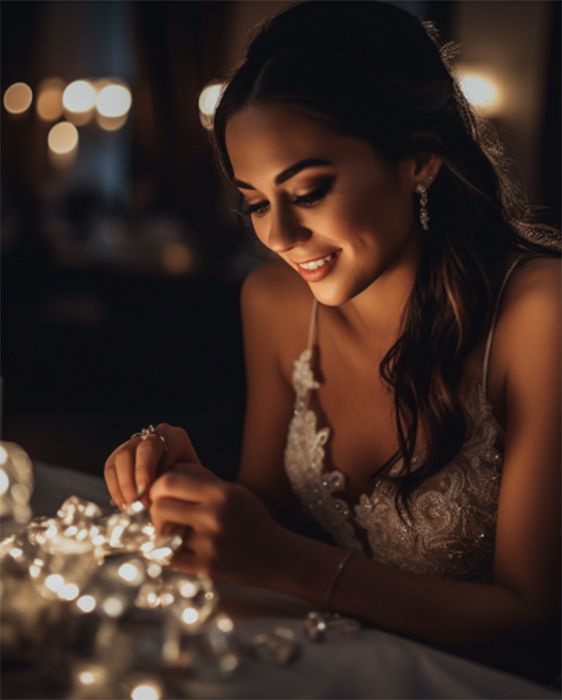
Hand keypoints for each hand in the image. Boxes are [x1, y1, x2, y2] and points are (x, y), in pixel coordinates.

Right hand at [103, 423, 199, 508]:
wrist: (180, 489)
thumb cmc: (188, 486)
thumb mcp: (190, 482)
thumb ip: (178, 482)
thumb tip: (159, 494)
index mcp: (174, 437)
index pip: (158, 446)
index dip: (151, 470)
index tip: (152, 492)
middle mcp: (153, 436)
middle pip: (140, 449)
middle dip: (139, 475)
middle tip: (141, 500)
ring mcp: (133, 444)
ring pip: (122, 457)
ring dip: (125, 484)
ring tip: (133, 506)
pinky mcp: (118, 457)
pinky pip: (110, 469)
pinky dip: (116, 489)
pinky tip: (124, 505)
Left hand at [149, 461, 287, 585]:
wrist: (277, 556)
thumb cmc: (250, 519)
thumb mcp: (233, 492)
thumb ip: (200, 482)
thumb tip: (162, 476)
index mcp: (222, 493)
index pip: (169, 481)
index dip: (157, 487)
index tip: (159, 495)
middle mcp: (215, 516)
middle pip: (159, 507)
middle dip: (154, 511)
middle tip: (163, 516)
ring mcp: (210, 544)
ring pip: (160, 534)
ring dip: (160, 533)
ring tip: (170, 532)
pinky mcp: (206, 568)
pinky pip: (168, 558)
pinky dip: (166, 552)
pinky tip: (175, 548)